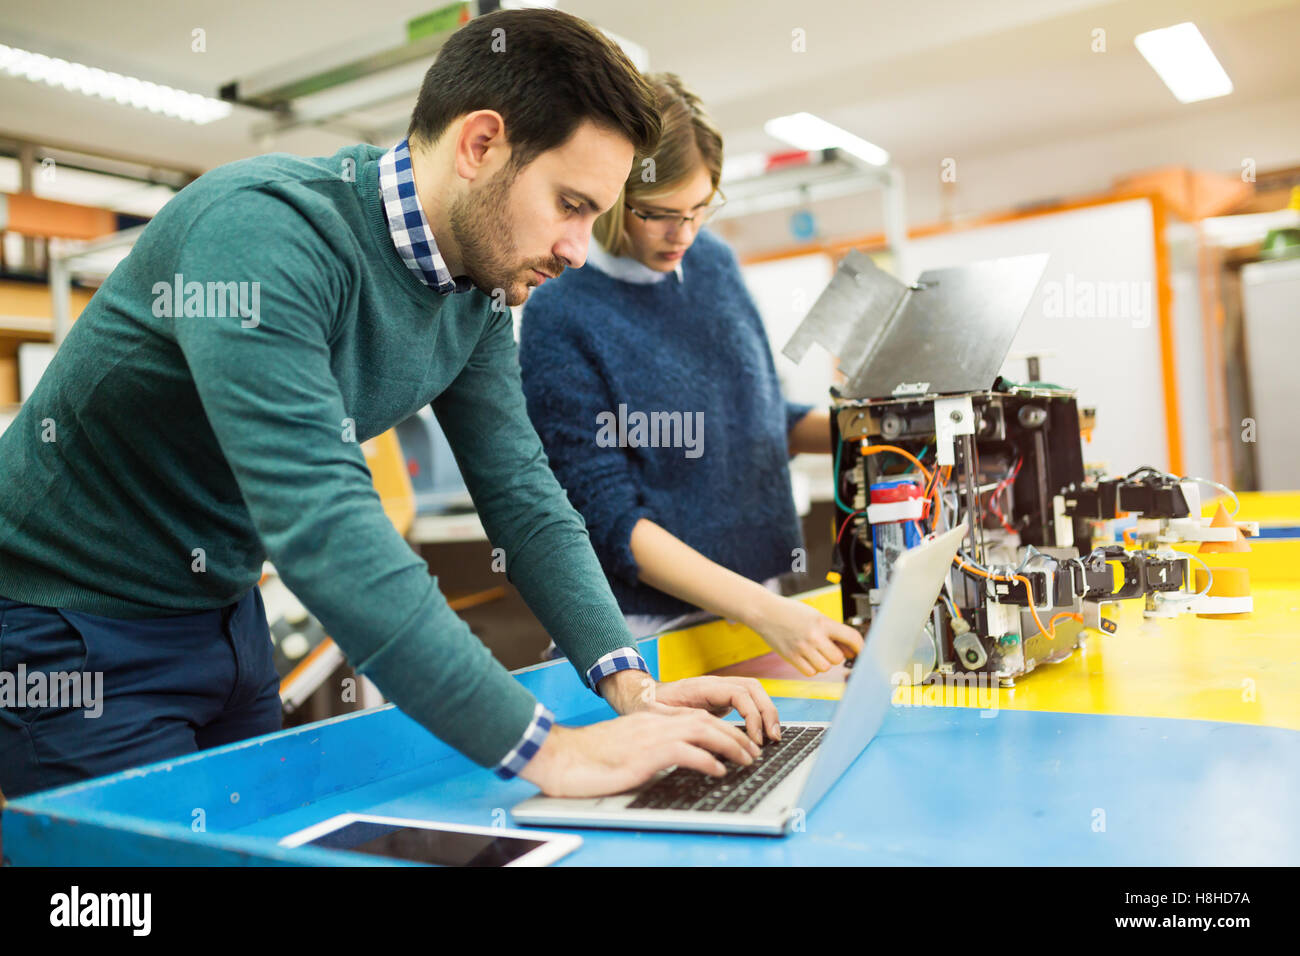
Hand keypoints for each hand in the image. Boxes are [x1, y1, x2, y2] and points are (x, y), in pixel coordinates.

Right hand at [518, 710, 761, 797]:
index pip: (695, 717)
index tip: (739, 741)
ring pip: (702, 731)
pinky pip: (685, 752)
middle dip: (734, 735)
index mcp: (651, 720)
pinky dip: (706, 760)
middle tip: (752, 752)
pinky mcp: (645, 753)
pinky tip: (719, 770)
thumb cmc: (589, 758)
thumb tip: (670, 760)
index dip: (722, 727)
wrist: (562, 757)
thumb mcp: (626, 748)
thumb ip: (649, 748)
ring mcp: (650, 736)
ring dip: (729, 745)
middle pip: (705, 721)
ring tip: (746, 760)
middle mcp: (655, 723)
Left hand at [597, 670, 781, 745]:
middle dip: (767, 711)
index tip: (754, 738)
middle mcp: (714, 684)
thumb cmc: (646, 706)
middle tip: (773, 738)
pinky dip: (759, 715)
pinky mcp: (721, 699)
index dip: (751, 715)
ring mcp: (719, 690)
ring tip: (773, 738)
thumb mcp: (656, 714)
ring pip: (754, 692)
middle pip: (752, 688)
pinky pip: (748, 702)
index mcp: (701, 686)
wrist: (641, 696)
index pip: (738, 693)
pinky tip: (761, 735)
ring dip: (767, 712)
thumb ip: (676, 718)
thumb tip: (697, 726)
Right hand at [747, 592, 863, 676]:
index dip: (861, 647)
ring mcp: (802, 648)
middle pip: (838, 658)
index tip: (862, 652)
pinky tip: (806, 657)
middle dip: (836, 655)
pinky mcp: (791, 657)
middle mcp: (814, 636)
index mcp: (823, 622)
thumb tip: (851, 651)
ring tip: (815, 652)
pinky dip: (811, 668)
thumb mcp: (816, 616)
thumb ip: (833, 632)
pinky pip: (810, 672)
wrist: (765, 612)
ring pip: (825, 668)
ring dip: (824, 663)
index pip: (852, 637)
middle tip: (828, 648)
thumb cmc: (791, 612)